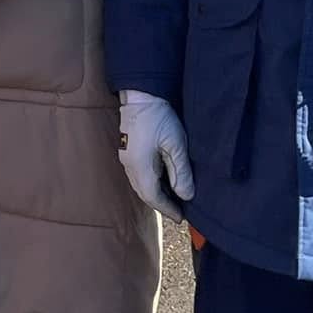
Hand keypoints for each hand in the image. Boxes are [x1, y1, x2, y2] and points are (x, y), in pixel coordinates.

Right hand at [118, 90, 195, 223]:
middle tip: (179, 212)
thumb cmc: (159, 117)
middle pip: (144, 193)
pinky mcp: (128, 150)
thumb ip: (181, 172)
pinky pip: (139, 175)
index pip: (153, 197)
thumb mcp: (176, 145)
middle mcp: (129, 165)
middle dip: (162, 204)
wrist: (140, 94)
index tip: (182, 218)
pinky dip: (151, 183)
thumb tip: (186, 196)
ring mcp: (126, 157)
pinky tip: (164, 181)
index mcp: (139, 166)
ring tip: (174, 199)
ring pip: (140, 185)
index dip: (168, 209)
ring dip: (156, 194)